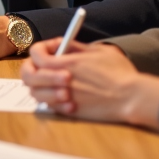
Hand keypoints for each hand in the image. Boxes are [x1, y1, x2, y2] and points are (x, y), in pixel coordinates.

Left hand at [20, 37, 158, 128]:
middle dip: (34, 70)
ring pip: (36, 93)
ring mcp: (62, 98)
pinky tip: (68, 97)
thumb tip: (63, 46)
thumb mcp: (98, 51)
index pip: (36, 54)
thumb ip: (76, 48)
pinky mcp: (68, 113)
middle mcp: (58, 81)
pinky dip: (53, 101)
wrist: (130, 97)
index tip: (52, 50)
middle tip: (44, 69)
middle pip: (28, 75)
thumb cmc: (119, 73)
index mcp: (64, 62)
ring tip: (58, 85)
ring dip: (43, 87)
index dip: (42, 50)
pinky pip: (49, 106)